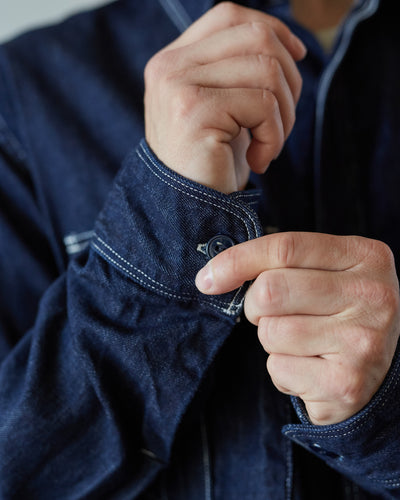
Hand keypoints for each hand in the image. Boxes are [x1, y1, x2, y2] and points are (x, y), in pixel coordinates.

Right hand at [144, 2, 305, 192]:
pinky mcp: (193, 110)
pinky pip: (263, 104)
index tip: (298, 57)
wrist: (186, 210)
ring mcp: (178, 85)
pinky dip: (275, 137)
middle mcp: (169, 66)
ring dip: (284, 115)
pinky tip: (261, 161)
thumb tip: (290, 45)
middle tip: (282, 122)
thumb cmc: (212, 162)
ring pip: (266, 69)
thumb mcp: (225, 108)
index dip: (273, 29)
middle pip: (256, 37)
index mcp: (174, 61)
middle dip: (288, 79)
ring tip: (269, 147)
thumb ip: (239, 71)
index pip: (230, 16)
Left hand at [195, 232, 399, 424]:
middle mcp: (372, 295)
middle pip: (270, 290)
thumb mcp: (325, 274)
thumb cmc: (339, 314)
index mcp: (366, 256)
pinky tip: (310, 369)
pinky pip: (277, 368)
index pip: (286, 247)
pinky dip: (282, 370)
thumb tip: (212, 276)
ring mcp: (363, 341)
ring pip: (270, 332)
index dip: (238, 260)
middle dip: (255, 306)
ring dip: (271, 341)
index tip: (208, 278)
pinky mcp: (346, 383)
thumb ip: (282, 263)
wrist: (378, 373)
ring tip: (303, 344)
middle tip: (272, 315)